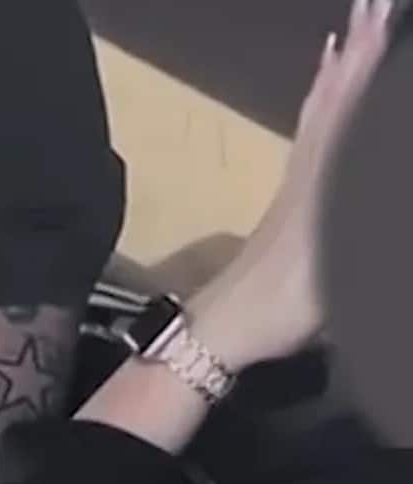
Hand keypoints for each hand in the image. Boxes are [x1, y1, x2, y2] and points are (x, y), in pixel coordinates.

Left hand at [189, 0, 393, 370]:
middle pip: (340, 99)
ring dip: (340, 70)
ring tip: (351, 31)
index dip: (370, 68)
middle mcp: (313, 171)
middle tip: (375, 4)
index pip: (355, 111)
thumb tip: (362, 161)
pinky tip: (321, 95)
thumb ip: (359, 223)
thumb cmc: (286, 304)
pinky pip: (309, 136)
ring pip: (322, 113)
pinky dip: (320, 105)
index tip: (383, 20)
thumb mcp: (336, 267)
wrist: (224, 327)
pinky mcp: (288, 199)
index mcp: (328, 182)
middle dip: (361, 50)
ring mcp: (298, 182)